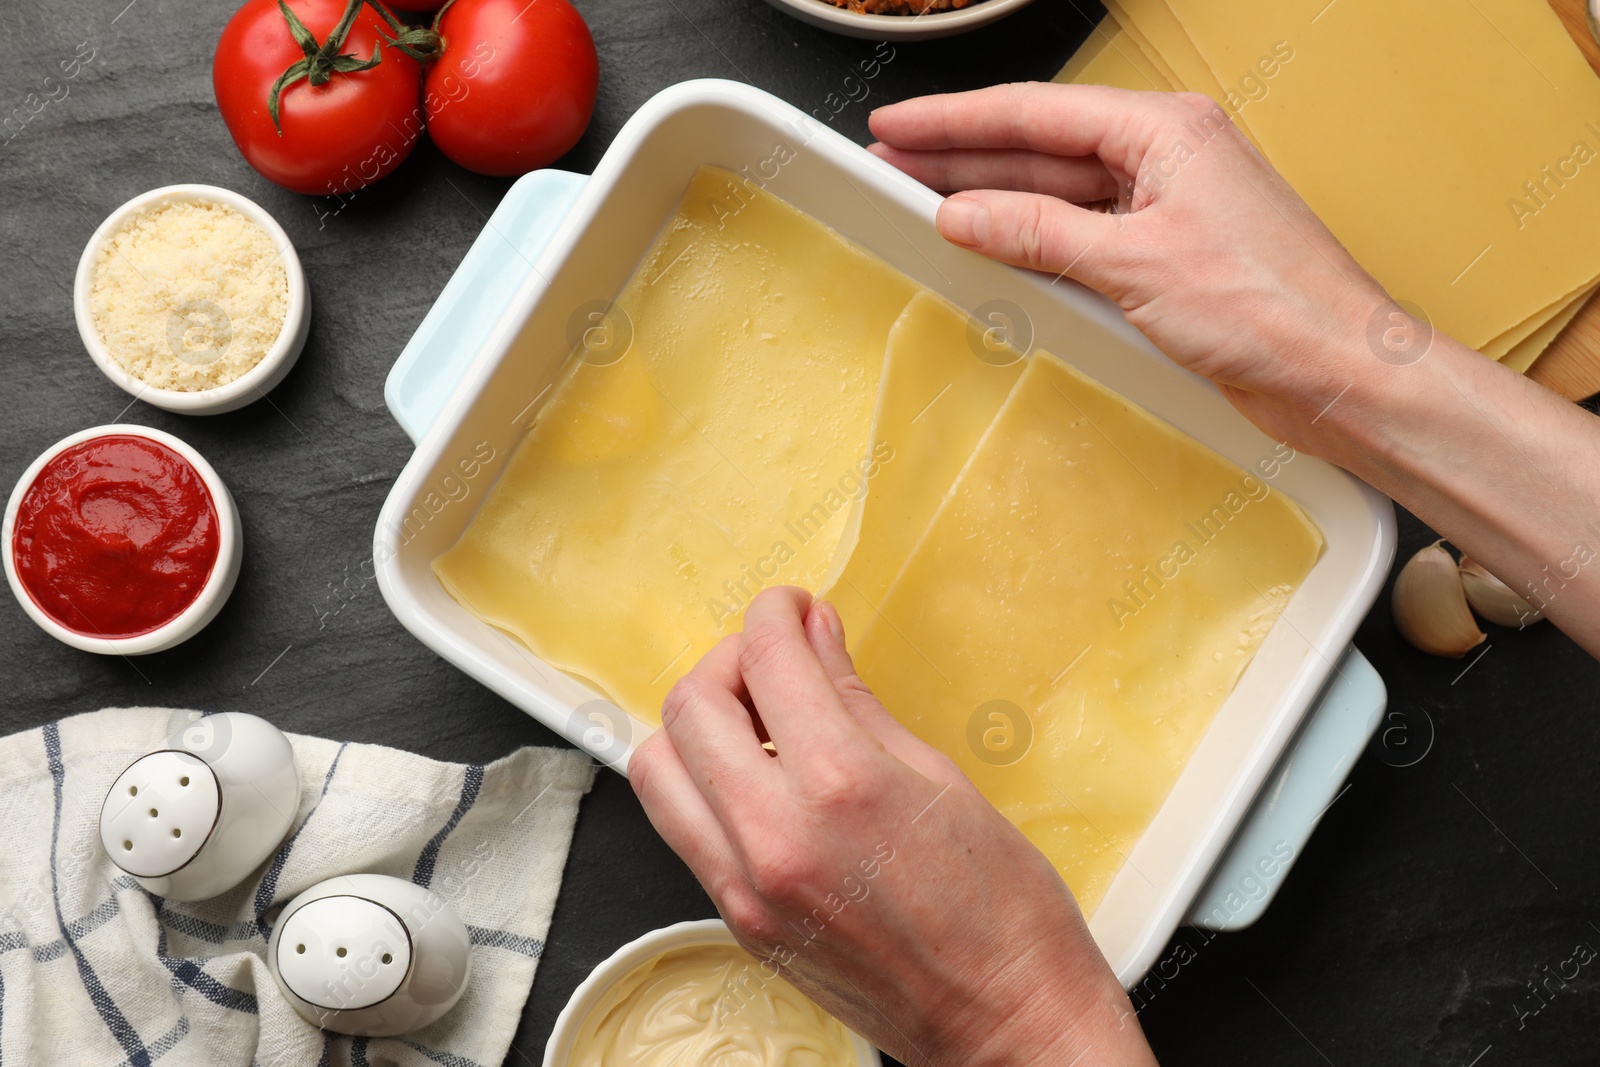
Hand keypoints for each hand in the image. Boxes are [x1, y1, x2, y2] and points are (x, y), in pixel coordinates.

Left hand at [630, 586, 1157, 1066]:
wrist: (1006, 1025)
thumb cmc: (1005, 913)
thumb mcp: (941, 779)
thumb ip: (857, 701)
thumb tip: (816, 638)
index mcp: (842, 786)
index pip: (767, 662)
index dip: (774, 614)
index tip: (790, 608)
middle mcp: (776, 837)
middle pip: (690, 707)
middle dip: (728, 661)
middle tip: (773, 658)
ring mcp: (746, 888)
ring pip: (658, 770)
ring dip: (696, 724)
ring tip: (755, 719)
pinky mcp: (738, 923)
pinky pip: (683, 828)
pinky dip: (703, 783)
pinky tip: (758, 777)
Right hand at [870, 82, 1599, 657]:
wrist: (1339, 376)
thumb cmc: (1273, 307)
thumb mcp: (1134, 264)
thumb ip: (1039, 234)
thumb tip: (966, 215)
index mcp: (1166, 131)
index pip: (1035, 113)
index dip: (956, 118)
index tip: (897, 123)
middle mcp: (1166, 161)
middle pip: (1040, 149)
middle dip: (961, 157)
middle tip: (889, 162)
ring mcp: (1165, 212)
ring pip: (1056, 196)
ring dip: (990, 202)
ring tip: (920, 204)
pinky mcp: (1166, 262)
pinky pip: (1079, 241)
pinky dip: (1031, 246)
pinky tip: (989, 251)